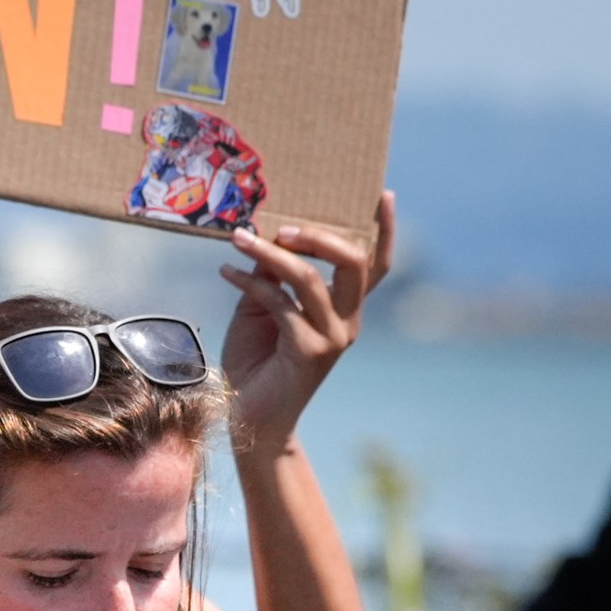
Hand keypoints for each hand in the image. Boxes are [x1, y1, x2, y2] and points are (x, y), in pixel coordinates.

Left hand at [219, 192, 394, 454]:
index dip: (383, 231)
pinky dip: (250, 282)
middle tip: (282, 224)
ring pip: (310, 280)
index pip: (375, 266)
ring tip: (239, 239)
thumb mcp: (261, 308)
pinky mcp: (308, 351)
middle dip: (320, 235)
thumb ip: (271, 276)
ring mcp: (332, 337)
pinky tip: (227, 272)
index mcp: (344, 308)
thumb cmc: (256, 359)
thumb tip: (266, 234)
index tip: (383, 194)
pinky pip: (279, 303)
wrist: (249, 415)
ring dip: (271, 254)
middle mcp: (348, 321)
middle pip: (354, 263)